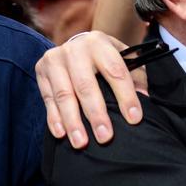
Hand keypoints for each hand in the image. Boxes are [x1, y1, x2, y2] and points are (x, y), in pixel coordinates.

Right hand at [35, 31, 146, 148]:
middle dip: (96, 114)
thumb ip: (136, 77)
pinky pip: (47, 99)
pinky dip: (54, 119)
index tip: (134, 119)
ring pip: (64, 95)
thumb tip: (144, 98)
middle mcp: (75, 49)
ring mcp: (54, 59)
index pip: (115, 72)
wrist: (77, 45)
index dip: (126, 96)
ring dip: (73, 122)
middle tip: (105, 137)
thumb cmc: (106, 57)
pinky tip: (62, 134)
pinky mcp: (41, 71)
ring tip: (81, 143)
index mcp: (100, 43)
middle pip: (86, 85)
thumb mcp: (125, 58)